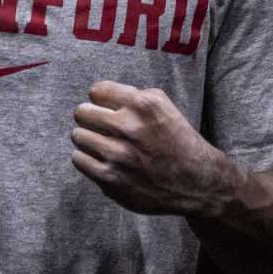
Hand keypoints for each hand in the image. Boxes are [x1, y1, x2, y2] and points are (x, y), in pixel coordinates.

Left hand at [71, 81, 229, 215]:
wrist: (195, 182)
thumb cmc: (178, 142)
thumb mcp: (165, 107)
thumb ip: (134, 98)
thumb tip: (100, 97)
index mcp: (144, 105)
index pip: (97, 91)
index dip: (101, 99)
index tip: (106, 106)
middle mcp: (129, 127)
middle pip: (81, 112)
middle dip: (89, 116)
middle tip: (99, 124)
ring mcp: (118, 155)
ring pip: (78, 136)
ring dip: (88, 138)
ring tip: (102, 142)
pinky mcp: (110, 179)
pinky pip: (78, 159)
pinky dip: (87, 157)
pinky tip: (101, 158)